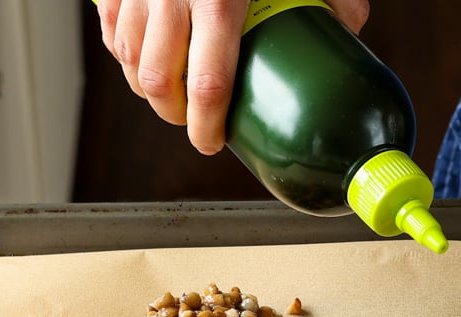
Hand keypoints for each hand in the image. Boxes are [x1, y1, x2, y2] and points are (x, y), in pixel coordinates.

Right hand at [96, 0, 369, 154]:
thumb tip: (351, 28)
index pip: (207, 86)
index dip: (207, 127)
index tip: (213, 144)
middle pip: (158, 84)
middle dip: (174, 115)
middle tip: (195, 125)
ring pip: (128, 61)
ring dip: (147, 89)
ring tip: (171, 97)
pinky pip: (109, 29)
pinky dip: (123, 54)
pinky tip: (142, 60)